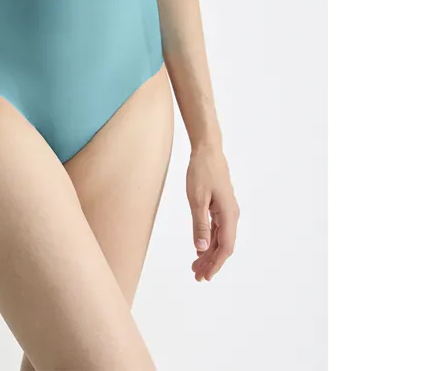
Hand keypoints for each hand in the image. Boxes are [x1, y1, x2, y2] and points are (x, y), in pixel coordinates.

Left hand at [187, 143, 238, 280]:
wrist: (207, 151)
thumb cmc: (202, 172)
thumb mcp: (196, 199)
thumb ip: (200, 224)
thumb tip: (201, 248)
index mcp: (228, 214)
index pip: (226, 247)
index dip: (216, 264)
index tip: (205, 276)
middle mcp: (231, 215)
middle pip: (224, 246)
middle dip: (211, 263)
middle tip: (197, 276)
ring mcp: (227, 211)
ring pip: (220, 239)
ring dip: (209, 254)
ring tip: (196, 267)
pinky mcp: (220, 207)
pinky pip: (217, 229)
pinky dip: (208, 241)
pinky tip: (200, 249)